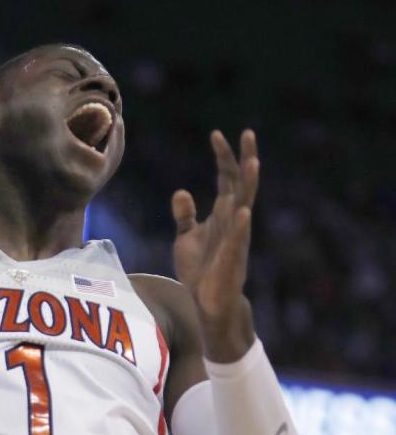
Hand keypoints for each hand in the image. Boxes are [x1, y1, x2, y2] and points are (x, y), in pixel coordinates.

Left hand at [172, 130, 258, 323]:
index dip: (223, 157)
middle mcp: (233, 220)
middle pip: (241, 183)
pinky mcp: (231, 257)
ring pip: (245, 205)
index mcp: (222, 213)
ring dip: (248, 185)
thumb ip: (185, 215)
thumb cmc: (200, 270)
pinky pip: (237, 238)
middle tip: (247, 133)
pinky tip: (242, 210)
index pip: (226, 178)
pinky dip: (240, 225)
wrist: (206, 301)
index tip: (216, 134)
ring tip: (253, 163)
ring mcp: (235, 237)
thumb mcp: (186, 238)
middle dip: (244, 159)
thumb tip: (182, 191)